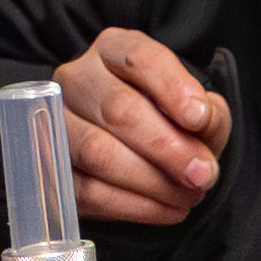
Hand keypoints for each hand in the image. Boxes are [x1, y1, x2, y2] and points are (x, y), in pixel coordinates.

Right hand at [51, 29, 228, 226]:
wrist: (138, 151)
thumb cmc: (167, 122)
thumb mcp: (196, 109)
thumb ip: (207, 113)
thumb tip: (201, 124)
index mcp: (113, 51)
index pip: (139, 59)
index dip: (172, 88)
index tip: (199, 118)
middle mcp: (78, 79)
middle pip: (118, 109)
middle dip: (167, 146)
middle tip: (201, 173)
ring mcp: (58, 123)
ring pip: (98, 152)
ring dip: (151, 181)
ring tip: (188, 195)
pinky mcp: (52, 169)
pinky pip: (88, 191)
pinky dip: (134, 206)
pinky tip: (167, 209)